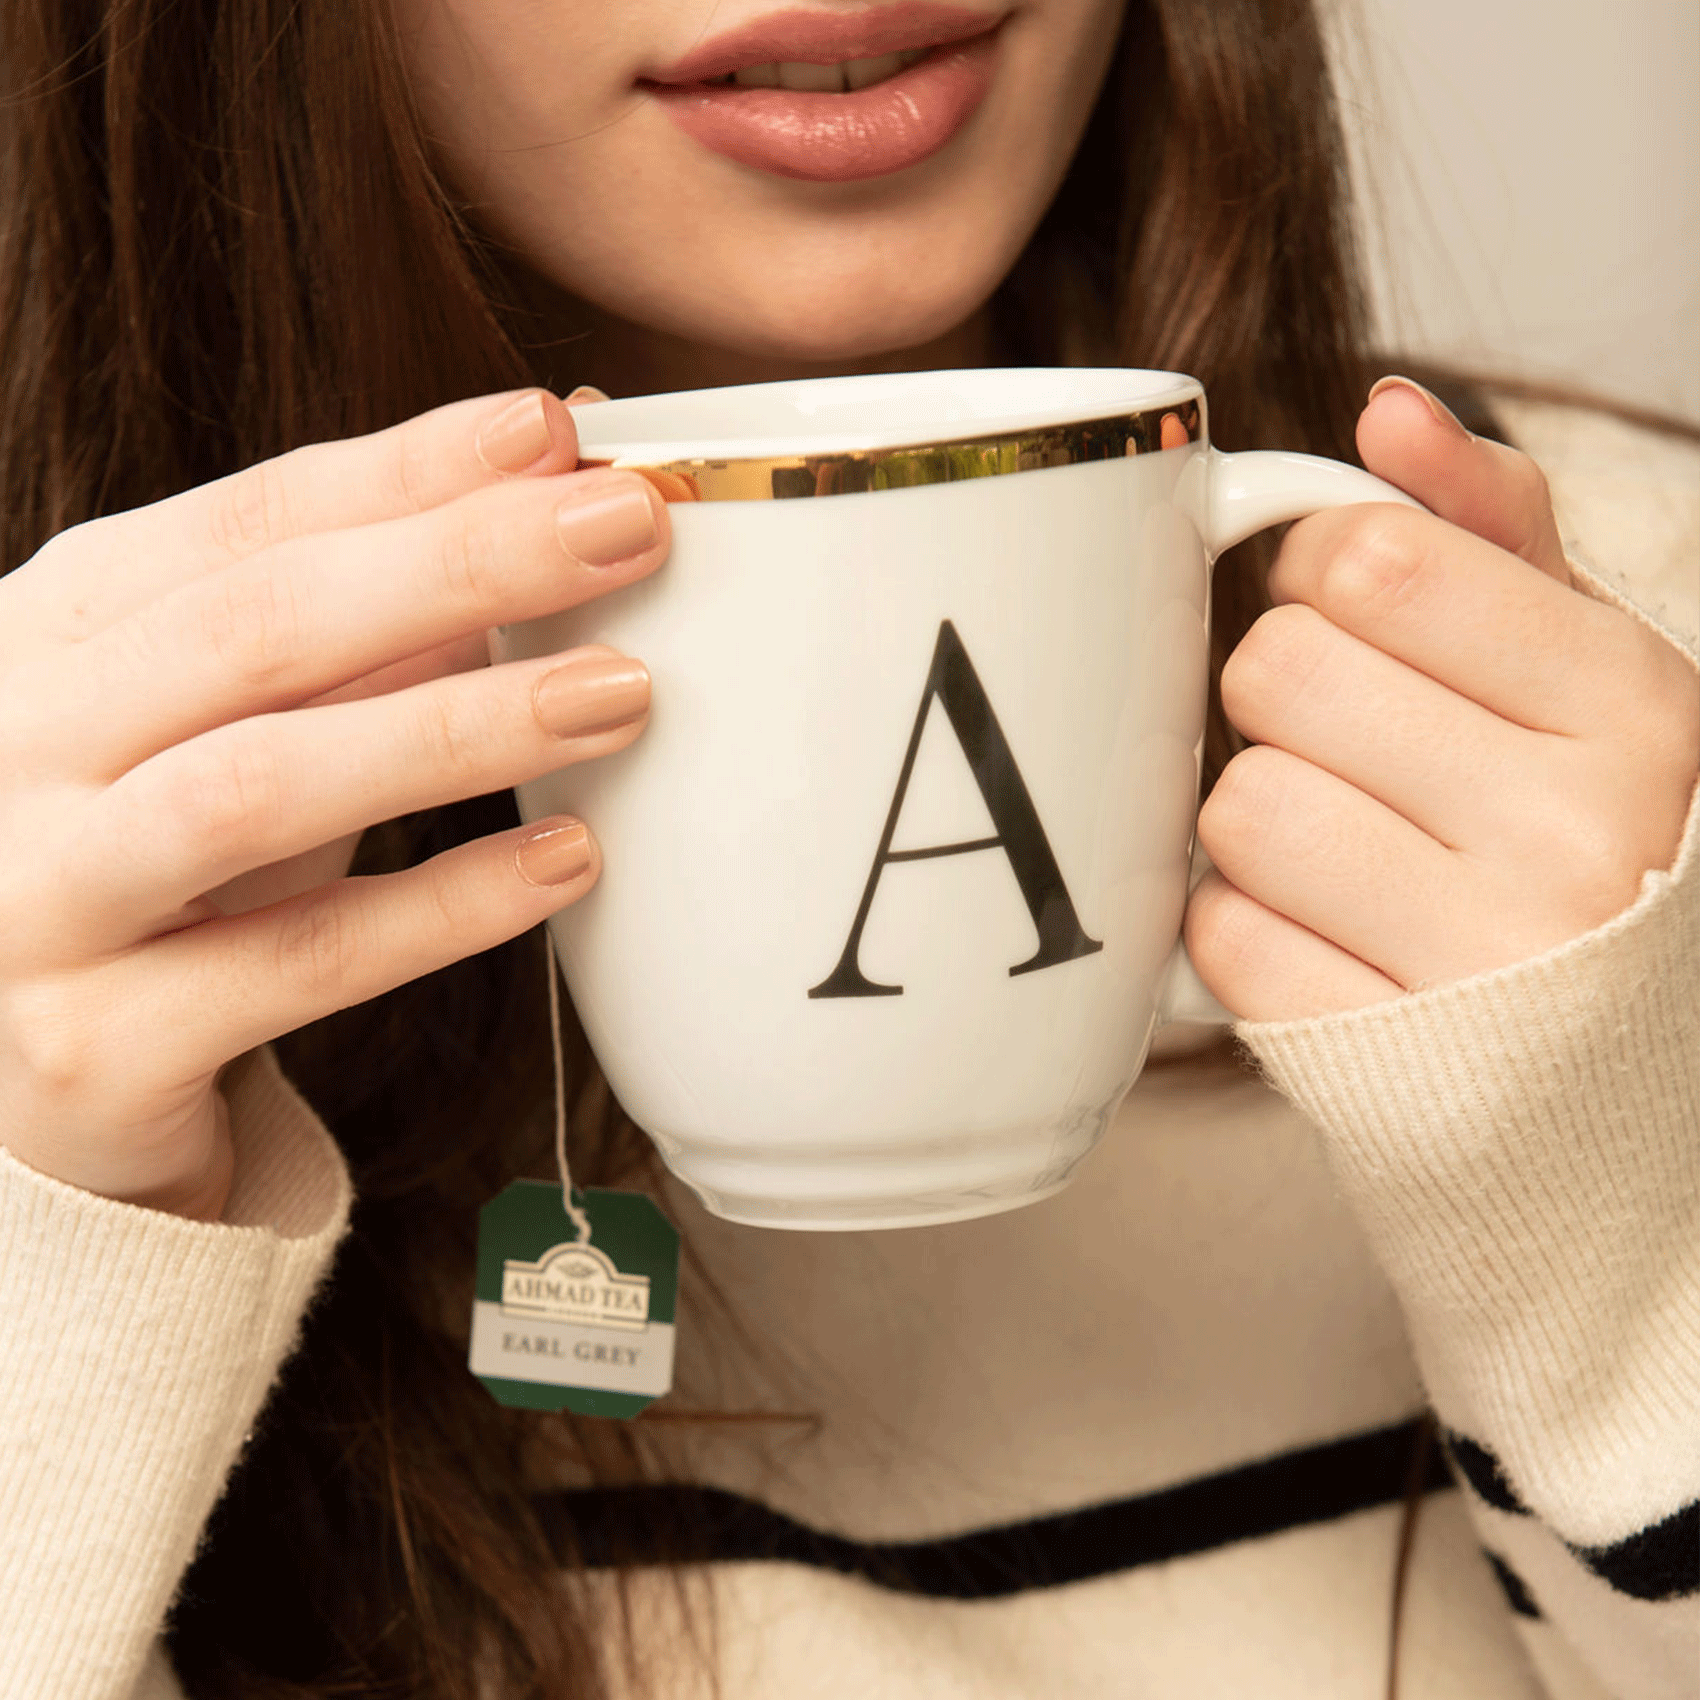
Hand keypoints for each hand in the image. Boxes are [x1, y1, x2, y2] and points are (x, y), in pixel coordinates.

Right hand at [0, 389, 667, 1217]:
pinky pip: (293, 965)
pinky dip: (441, 908)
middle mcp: (18, 751)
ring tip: (619, 693)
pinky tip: (566, 860)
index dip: (402, 472)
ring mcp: (40, 902)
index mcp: (55, 639)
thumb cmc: (159, 870)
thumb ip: (360, 632)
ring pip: (256, 789)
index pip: (241, 525)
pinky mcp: (94, 1046)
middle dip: (455, 564)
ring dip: (454, 729)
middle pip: (252, 629)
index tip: (550, 430)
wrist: (26, 1083)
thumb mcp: (240, 725)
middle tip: (622, 528)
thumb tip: (534, 504)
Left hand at [1186, 376, 1699, 1021]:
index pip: (1370, 564)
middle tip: (1346, 743)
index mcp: (1633, 708)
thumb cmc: (1593, 835)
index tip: (1351, 613)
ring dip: (1259, 818)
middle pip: (1278, 675)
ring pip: (1237, 808)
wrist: (1627, 1079)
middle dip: (1283, 696)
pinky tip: (1326, 932)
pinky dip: (1246, 926)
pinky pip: (1220, 937)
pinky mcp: (1379, 1064)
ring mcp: (1479, 965)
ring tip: (1341, 847)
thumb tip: (1388, 410)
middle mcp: (1574, 836)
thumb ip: (1493, 528)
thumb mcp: (1587, 668)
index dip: (1321, 573)